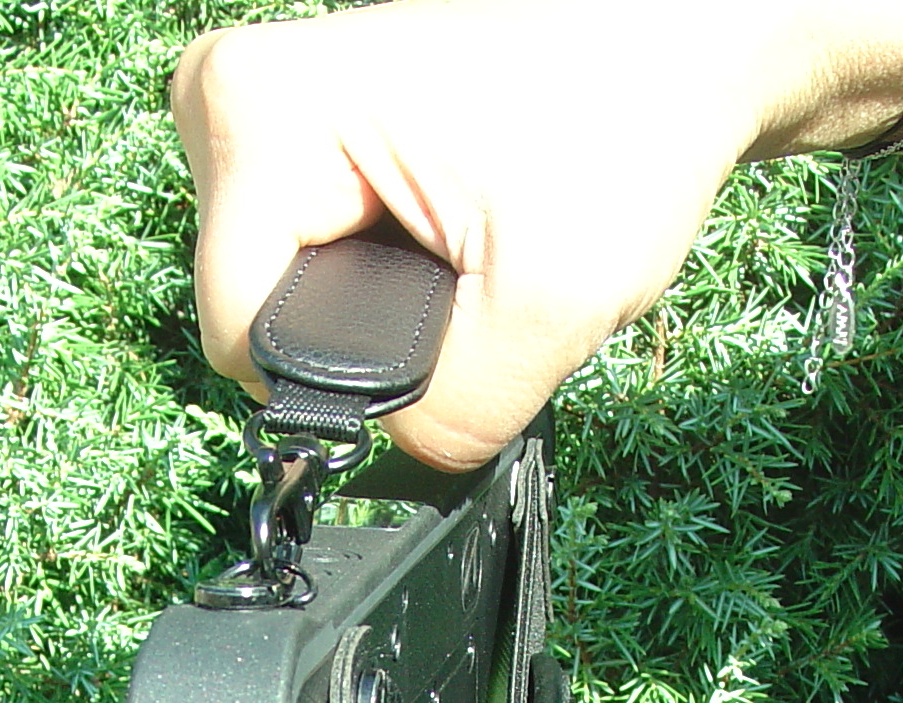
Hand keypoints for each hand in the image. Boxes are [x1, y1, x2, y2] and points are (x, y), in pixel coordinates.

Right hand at [172, 0, 902, 470]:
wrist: (675, 42)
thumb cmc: (625, 127)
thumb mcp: (552, 302)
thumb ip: (454, 413)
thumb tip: (395, 459)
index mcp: (257, 113)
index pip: (240, 336)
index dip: (348, 378)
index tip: (453, 312)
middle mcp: (227, 101)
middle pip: (258, 315)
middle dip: (371, 335)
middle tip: (476, 274)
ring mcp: (258, 114)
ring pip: (285, 298)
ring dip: (384, 307)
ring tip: (473, 245)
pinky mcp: (296, 134)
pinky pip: (310, 261)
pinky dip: (388, 272)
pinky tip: (455, 230)